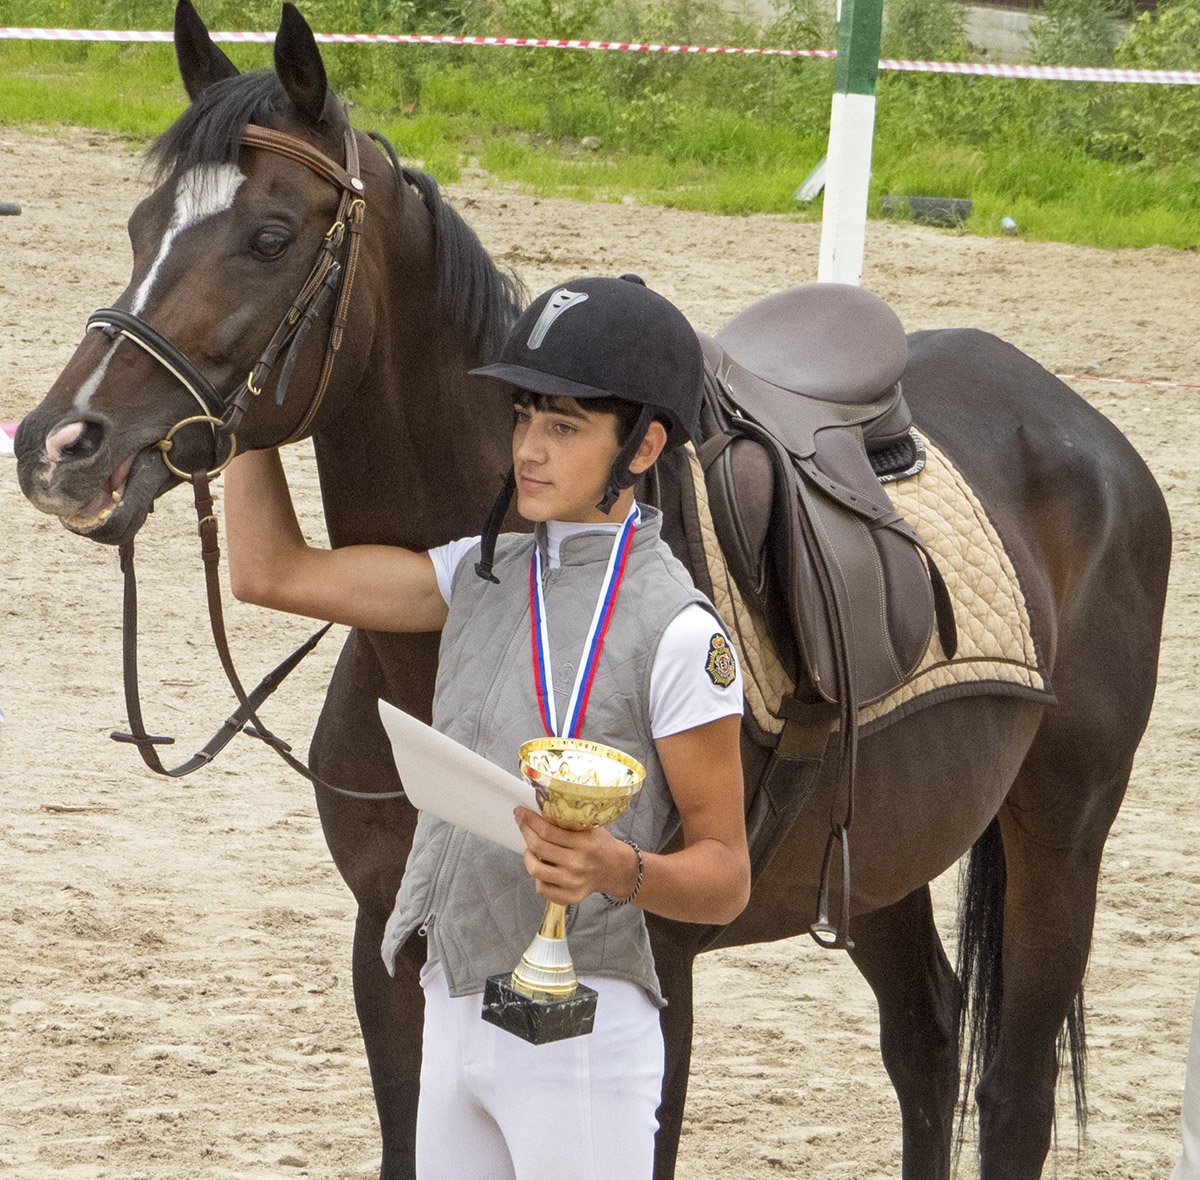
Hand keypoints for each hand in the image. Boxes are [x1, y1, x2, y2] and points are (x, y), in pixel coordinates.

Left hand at [513, 807, 635, 905]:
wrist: (616, 869)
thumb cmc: (600, 844)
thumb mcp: (589, 826)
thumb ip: (567, 821)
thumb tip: (539, 811)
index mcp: (584, 843)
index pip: (548, 831)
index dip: (530, 820)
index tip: (520, 812)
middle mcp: (578, 864)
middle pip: (539, 847)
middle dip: (525, 832)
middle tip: (521, 823)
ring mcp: (573, 883)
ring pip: (536, 870)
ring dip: (528, 856)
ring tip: (531, 848)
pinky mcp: (571, 897)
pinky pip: (542, 889)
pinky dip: (537, 877)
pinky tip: (543, 866)